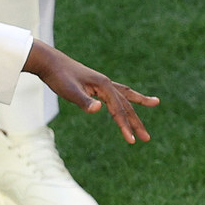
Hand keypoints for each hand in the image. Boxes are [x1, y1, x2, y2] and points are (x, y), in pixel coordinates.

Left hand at [25, 40, 158, 144]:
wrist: (50, 62)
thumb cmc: (59, 77)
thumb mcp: (70, 91)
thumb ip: (84, 101)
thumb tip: (98, 109)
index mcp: (104, 86)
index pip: (118, 110)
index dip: (125, 126)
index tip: (132, 141)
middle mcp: (107, 83)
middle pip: (126, 105)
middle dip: (136, 122)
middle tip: (147, 138)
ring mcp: (102, 83)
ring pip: (125, 95)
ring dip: (139, 102)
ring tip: (155, 102)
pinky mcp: (96, 84)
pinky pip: (116, 92)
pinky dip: (125, 97)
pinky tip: (126, 101)